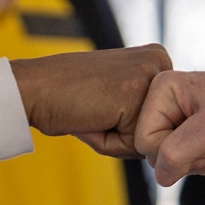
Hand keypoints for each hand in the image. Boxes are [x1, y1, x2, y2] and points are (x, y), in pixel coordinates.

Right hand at [13, 46, 171, 157]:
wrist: (34, 88)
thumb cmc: (72, 99)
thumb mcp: (120, 95)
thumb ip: (150, 113)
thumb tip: (170, 145)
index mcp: (158, 59)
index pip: (166, 116)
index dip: (133, 124)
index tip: (106, 104)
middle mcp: (161, 61)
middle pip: (164, 127)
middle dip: (129, 132)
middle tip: (97, 109)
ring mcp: (150, 75)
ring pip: (152, 138)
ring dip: (121, 139)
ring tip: (95, 113)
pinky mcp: (136, 93)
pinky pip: (136, 144)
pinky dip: (111, 143)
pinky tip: (93, 117)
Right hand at [135, 70, 204, 184]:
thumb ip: (178, 151)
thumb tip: (160, 176)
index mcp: (162, 90)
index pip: (144, 141)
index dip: (173, 151)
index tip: (204, 137)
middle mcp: (166, 102)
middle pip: (156, 154)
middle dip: (191, 156)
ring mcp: (178, 119)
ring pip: (172, 162)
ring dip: (203, 160)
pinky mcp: (192, 134)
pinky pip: (186, 162)